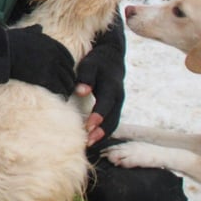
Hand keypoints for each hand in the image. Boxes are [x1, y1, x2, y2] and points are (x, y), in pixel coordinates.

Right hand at [2, 25, 75, 96]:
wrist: (2, 52)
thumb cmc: (9, 43)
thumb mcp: (24, 32)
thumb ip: (34, 31)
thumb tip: (39, 27)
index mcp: (50, 42)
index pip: (67, 56)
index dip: (68, 66)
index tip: (67, 73)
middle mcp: (54, 53)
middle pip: (68, 69)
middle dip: (69, 78)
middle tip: (68, 86)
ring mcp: (51, 65)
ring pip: (66, 80)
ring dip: (67, 88)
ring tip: (66, 94)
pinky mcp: (46, 77)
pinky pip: (59, 87)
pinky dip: (62, 94)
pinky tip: (63, 98)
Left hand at [76, 16, 125, 145]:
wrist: (112, 56)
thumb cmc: (97, 61)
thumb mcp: (90, 64)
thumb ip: (86, 77)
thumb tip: (81, 91)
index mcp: (112, 86)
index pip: (106, 104)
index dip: (98, 116)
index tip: (89, 126)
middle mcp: (118, 97)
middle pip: (112, 118)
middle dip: (101, 131)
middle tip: (88, 142)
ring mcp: (119, 103)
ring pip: (114, 122)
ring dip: (103, 134)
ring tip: (89, 144)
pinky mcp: (115, 106)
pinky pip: (112, 121)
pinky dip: (104, 130)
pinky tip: (93, 137)